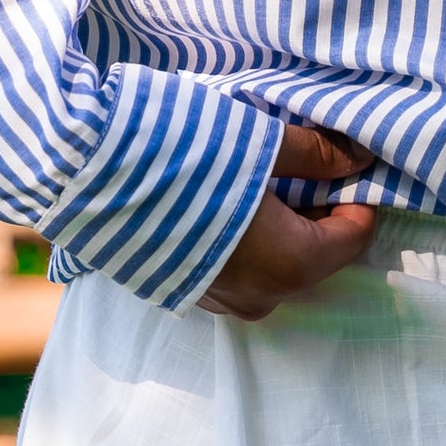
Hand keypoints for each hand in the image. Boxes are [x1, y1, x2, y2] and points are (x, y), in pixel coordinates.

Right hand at [198, 123, 378, 319]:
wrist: (85, 171)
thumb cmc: (179, 151)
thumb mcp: (259, 143)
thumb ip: (317, 155)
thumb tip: (360, 158)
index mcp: (292, 266)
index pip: (353, 237)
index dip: (355, 195)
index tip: (343, 161)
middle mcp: (262, 298)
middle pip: (316, 254)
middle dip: (317, 209)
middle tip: (302, 159)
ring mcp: (222, 303)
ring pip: (276, 265)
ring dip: (279, 225)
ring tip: (258, 175)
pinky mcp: (187, 294)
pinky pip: (238, 271)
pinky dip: (244, 240)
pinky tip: (223, 200)